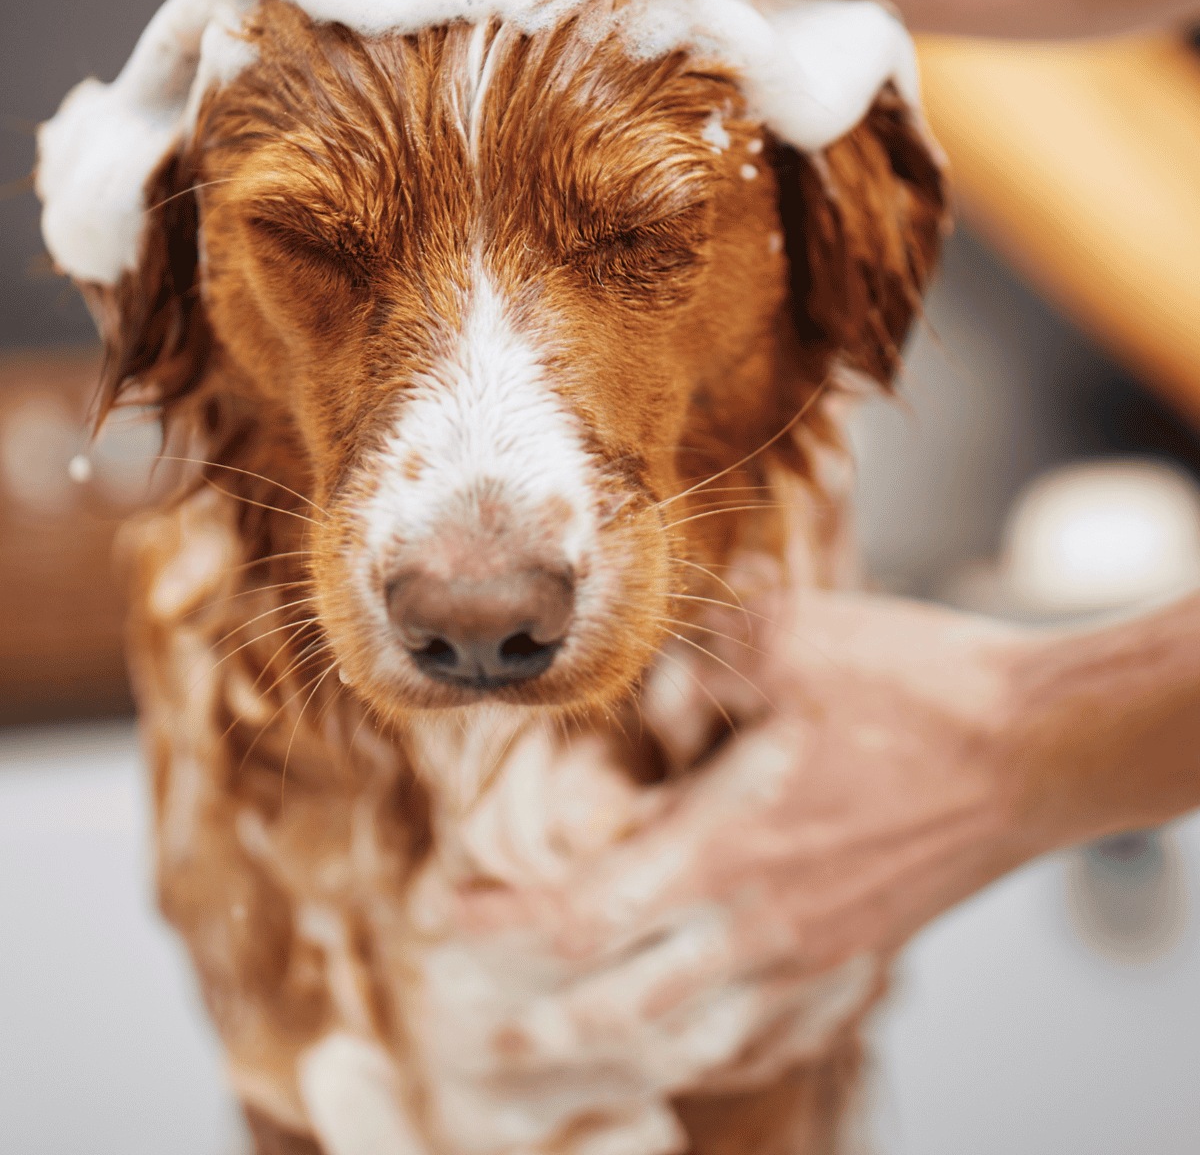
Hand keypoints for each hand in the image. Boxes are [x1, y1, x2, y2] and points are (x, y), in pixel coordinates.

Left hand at [408, 590, 1036, 1143]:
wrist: (1032, 743)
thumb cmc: (910, 685)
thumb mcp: (780, 637)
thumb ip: (686, 671)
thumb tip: (638, 710)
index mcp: (725, 849)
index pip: (578, 913)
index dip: (500, 923)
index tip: (444, 918)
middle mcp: (759, 923)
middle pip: (621, 1008)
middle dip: (541, 1026)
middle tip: (484, 1036)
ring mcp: (814, 954)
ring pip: (690, 1039)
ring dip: (614, 1055)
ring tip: (565, 1062)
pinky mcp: (858, 954)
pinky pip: (766, 1033)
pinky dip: (708, 1051)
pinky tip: (688, 1046)